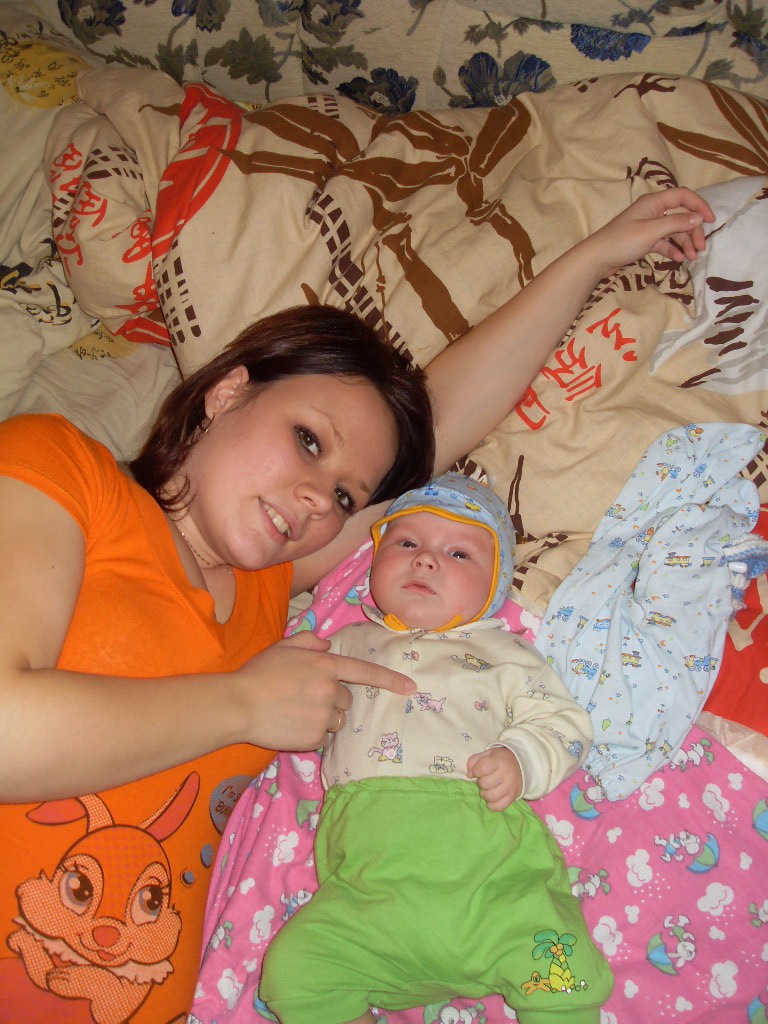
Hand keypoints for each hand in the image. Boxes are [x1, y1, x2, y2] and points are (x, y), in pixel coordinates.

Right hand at [234, 632, 414, 751]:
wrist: (238, 704)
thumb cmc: (258, 673)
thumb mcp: (283, 647)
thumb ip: (308, 642)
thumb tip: (327, 646)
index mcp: (325, 665)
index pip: (365, 671)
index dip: (389, 680)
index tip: (409, 688)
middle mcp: (330, 689)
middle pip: (347, 700)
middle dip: (332, 700)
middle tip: (303, 698)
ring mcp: (324, 714)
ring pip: (337, 720)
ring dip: (323, 718)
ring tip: (294, 713)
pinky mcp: (315, 737)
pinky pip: (322, 739)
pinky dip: (310, 735)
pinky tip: (290, 726)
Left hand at [467, 746, 522, 810]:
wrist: (520, 765)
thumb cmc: (500, 759)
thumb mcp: (487, 754)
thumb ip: (474, 761)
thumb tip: (470, 775)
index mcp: (499, 761)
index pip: (482, 768)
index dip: (476, 771)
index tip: (478, 771)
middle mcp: (506, 774)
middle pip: (484, 784)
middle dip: (480, 782)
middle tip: (485, 779)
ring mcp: (510, 787)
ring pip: (490, 796)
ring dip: (485, 794)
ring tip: (488, 788)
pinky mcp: (513, 797)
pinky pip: (499, 807)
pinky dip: (492, 805)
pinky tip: (492, 798)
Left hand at [588, 186, 715, 274]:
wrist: (596, 259)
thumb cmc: (621, 242)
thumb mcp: (651, 231)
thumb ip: (676, 223)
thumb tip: (698, 217)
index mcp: (654, 202)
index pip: (683, 196)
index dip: (699, 206)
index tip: (711, 220)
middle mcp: (652, 211)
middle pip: (681, 216)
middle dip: (693, 231)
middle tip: (701, 248)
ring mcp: (648, 227)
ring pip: (673, 231)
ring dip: (684, 243)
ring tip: (691, 258)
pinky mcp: (643, 241)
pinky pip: (664, 242)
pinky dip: (672, 249)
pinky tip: (678, 259)